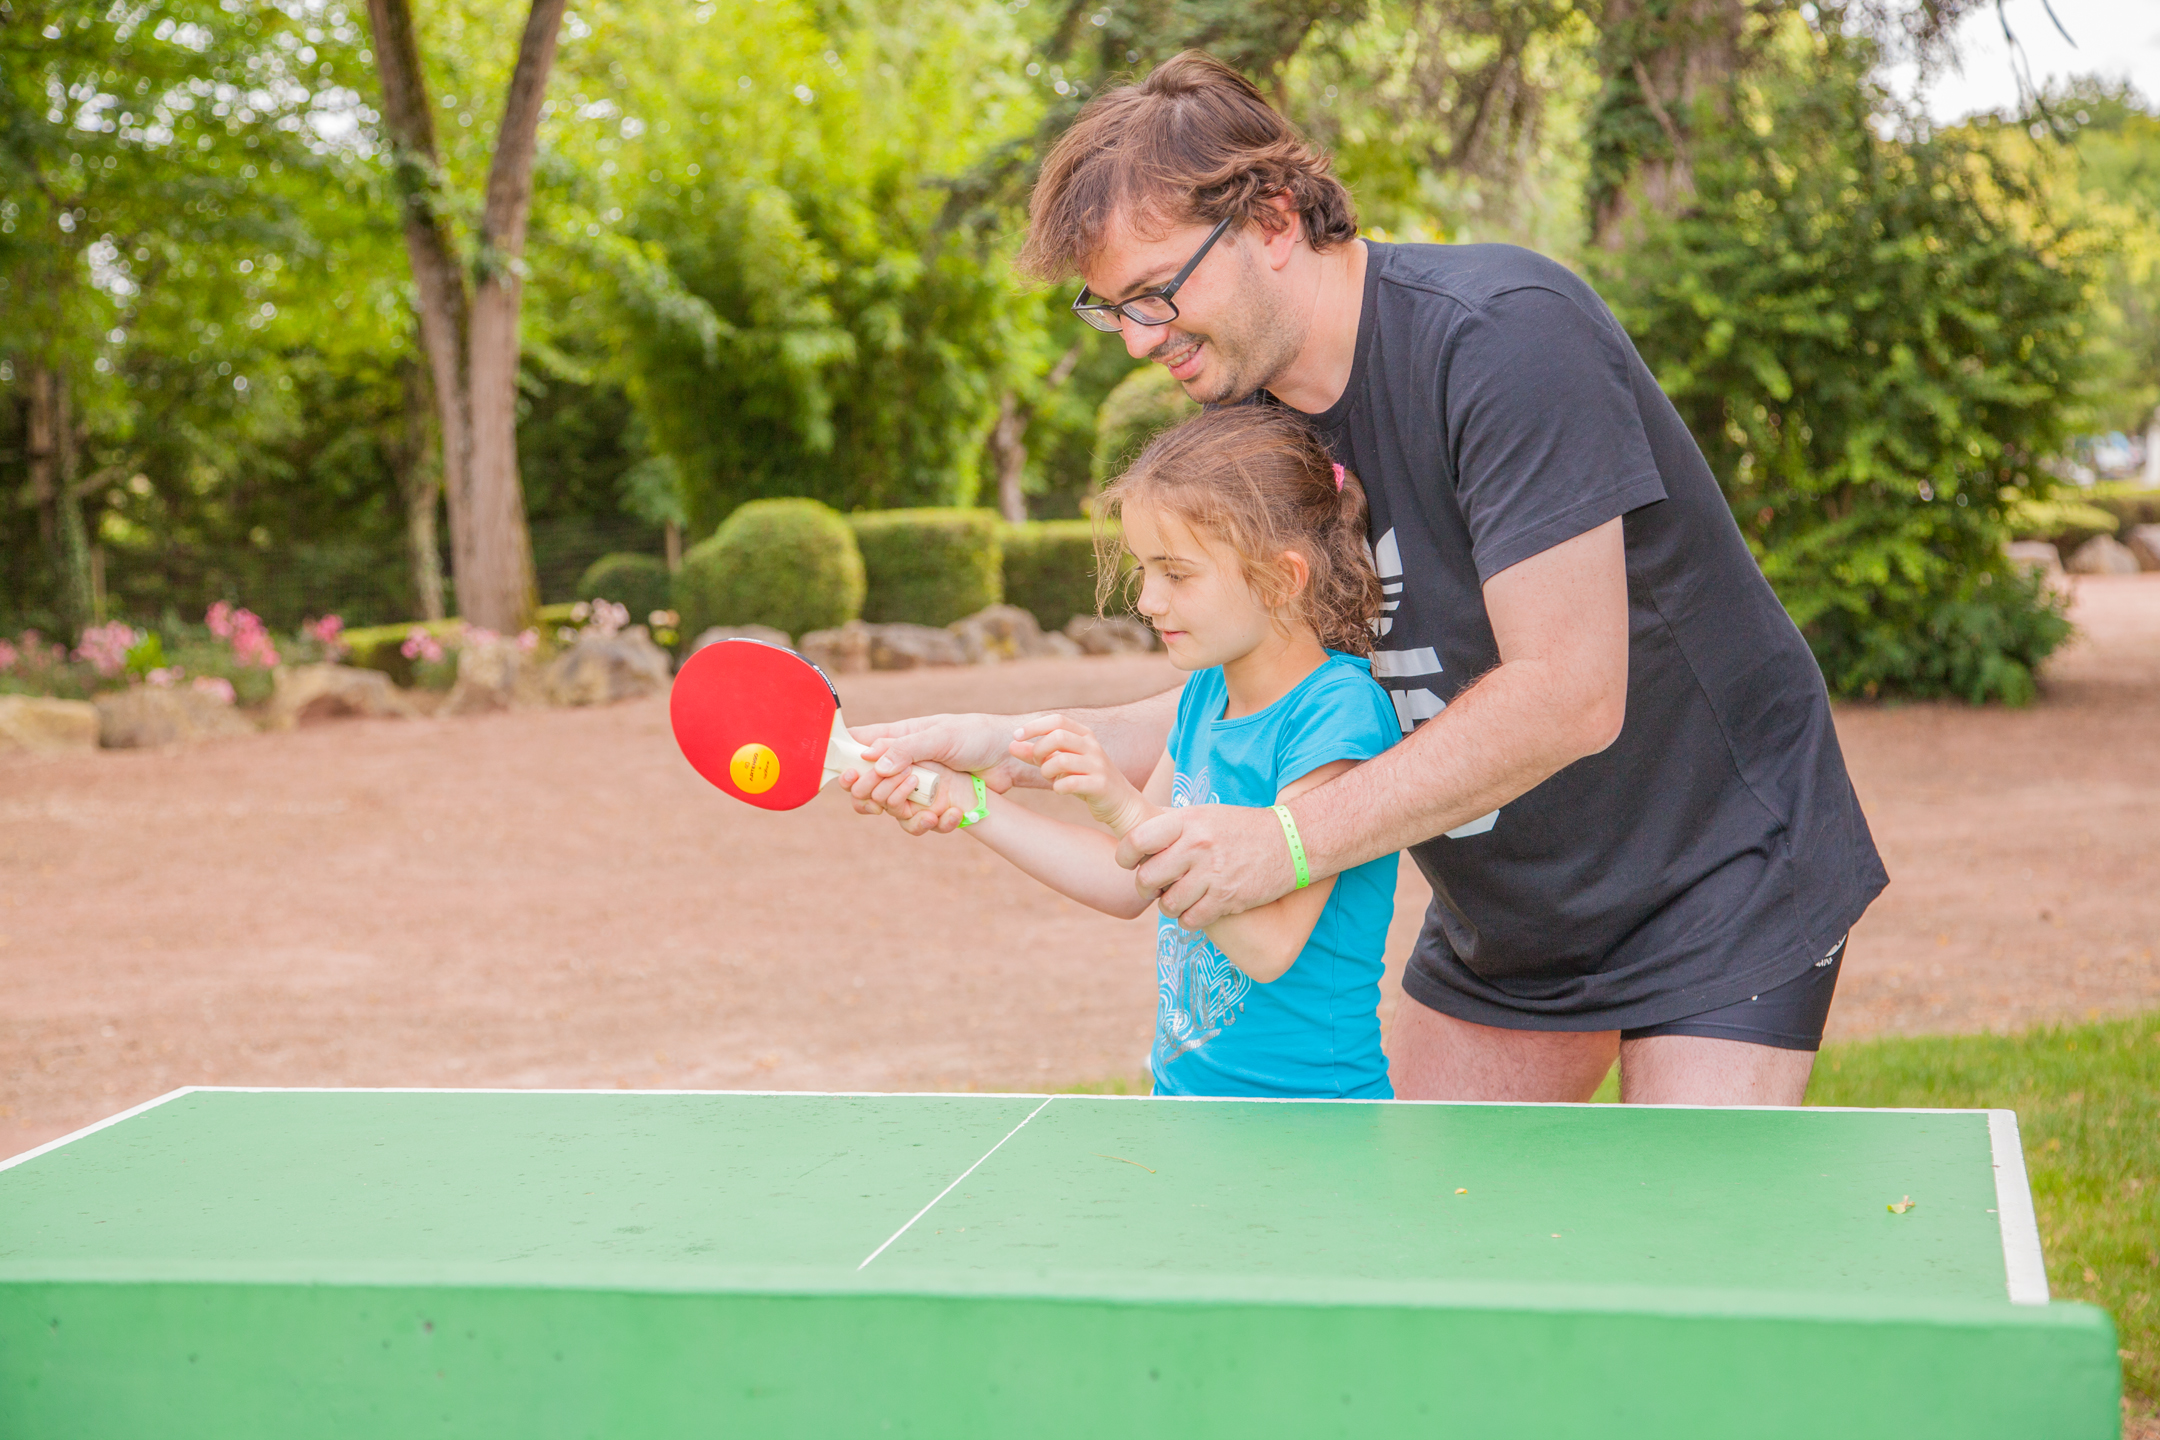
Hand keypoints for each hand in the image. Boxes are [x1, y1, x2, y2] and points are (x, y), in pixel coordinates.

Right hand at [842, 713, 1029, 834]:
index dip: (847, 761)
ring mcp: (918, 787)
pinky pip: (921, 823)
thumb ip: (906, 748)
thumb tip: (873, 763)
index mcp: (898, 739)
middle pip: (867, 786)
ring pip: (891, 810)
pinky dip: (933, 824)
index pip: (859, 746)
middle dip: (873, 795)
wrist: (1010, 756)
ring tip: (928, 809)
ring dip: (904, 813)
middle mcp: (903, 764)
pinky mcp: (935, 805)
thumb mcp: (940, 736)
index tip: (848, 776)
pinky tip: (952, 815)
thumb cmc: (975, 735)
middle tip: (890, 796)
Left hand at [1010, 715, 1151, 834]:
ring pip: (1062, 760)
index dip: (1034, 726)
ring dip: (1047, 771)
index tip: (1016, 736)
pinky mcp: (1100, 785)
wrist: (1120, 803)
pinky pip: (1070, 783)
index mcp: (1084, 735)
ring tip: (1050, 778)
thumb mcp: (1062, 764)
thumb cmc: (1085, 780)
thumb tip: (1011, 745)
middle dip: (1039, 750)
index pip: (1057, 720)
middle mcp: (1092, 746)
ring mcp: (1098, 765)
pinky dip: (1058, 788)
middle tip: (1037, 762)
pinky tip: (1061, 789)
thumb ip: (1037, 754)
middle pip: (1058, 736)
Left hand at [1115, 803, 1295, 927]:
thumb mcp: (1206, 815)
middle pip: (1147, 878)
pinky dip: (1187, 920)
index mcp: (1188, 822)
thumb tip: (1137, 840)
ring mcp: (1212, 874)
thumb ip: (1174, 826)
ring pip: (1167, 904)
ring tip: (1177, 899)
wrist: (1292, 841)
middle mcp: (1197, 847)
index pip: (1137, 840)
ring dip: (1168, 906)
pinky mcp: (1227, 899)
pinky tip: (1195, 911)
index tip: (1127, 862)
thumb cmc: (1243, 828)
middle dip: (1145, 887)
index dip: (1124, 855)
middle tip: (1153, 888)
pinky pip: (1190, 920)